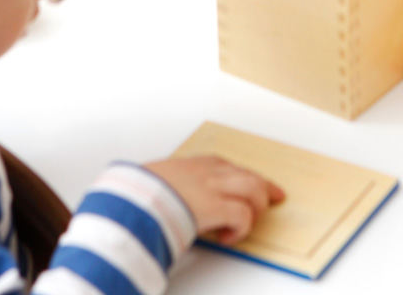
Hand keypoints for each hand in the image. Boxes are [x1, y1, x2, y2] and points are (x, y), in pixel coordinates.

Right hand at [144, 155, 284, 244]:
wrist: (128, 201)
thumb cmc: (133, 195)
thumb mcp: (150, 183)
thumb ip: (166, 187)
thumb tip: (165, 200)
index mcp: (189, 165)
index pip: (224, 164)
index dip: (242, 174)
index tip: (253, 180)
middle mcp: (205, 172)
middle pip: (246, 173)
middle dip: (264, 186)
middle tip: (275, 197)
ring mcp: (212, 187)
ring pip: (252, 188)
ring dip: (255, 206)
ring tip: (249, 220)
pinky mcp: (216, 206)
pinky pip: (243, 215)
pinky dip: (241, 228)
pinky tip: (228, 238)